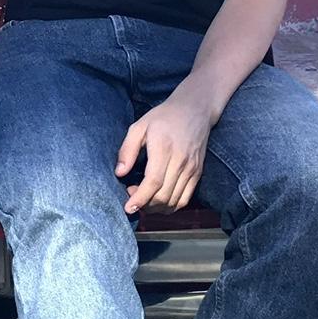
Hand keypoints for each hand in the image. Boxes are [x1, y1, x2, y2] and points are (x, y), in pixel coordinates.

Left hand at [117, 88, 217, 215]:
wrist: (195, 110)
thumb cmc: (164, 117)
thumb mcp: (139, 126)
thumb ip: (127, 149)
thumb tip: (119, 173)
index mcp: (164, 148)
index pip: (153, 181)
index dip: (140, 198)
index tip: (128, 208)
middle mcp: (180, 161)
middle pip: (163, 196)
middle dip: (145, 205)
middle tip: (131, 196)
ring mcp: (191, 169)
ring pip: (174, 201)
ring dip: (156, 208)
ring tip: (143, 200)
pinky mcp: (197, 173)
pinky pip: (185, 199)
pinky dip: (170, 206)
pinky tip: (158, 201)